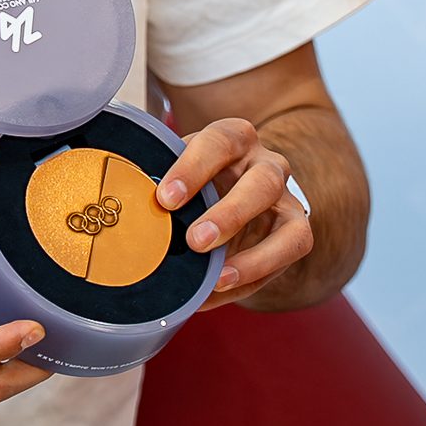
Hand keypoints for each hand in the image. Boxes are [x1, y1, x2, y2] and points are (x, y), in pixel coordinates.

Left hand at [153, 116, 311, 309]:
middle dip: (230, 214)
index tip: (165, 198)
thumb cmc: (194, 182)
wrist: (229, 190)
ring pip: (291, 226)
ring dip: (256, 256)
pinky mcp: (295, 233)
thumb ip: (162, 188)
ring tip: (217, 277)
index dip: (193, 168)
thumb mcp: (176, 172)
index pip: (219, 143)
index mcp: (234, 138)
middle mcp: (267, 165)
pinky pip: (288, 257)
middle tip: (195, 240)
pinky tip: (221, 287)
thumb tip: (130, 221)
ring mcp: (286, 201)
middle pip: (263, 182)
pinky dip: (255, 276)